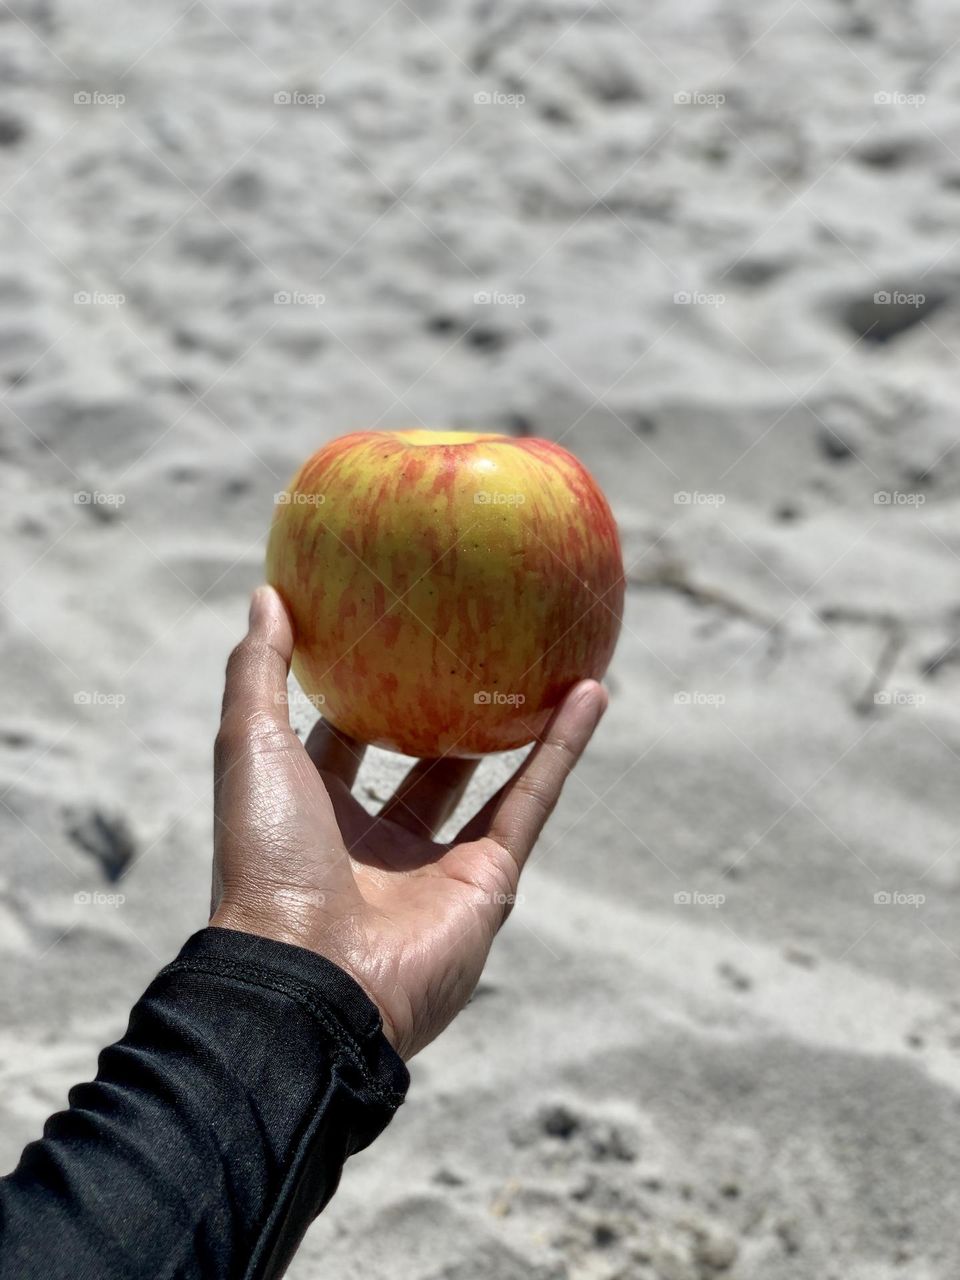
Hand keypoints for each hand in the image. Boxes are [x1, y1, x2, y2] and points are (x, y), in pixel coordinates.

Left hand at [210, 586, 607, 1059]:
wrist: (311, 977)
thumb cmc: (268, 858)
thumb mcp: (250, 749)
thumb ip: (258, 674)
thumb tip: (268, 595)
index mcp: (317, 812)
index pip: (341, 740)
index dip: (360, 690)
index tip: (384, 633)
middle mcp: (379, 840)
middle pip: (421, 760)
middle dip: (445, 710)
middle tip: (475, 643)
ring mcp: (438, 862)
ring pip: (489, 777)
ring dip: (519, 723)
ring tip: (550, 659)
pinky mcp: (490, 878)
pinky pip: (534, 799)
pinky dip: (563, 747)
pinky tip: (590, 690)